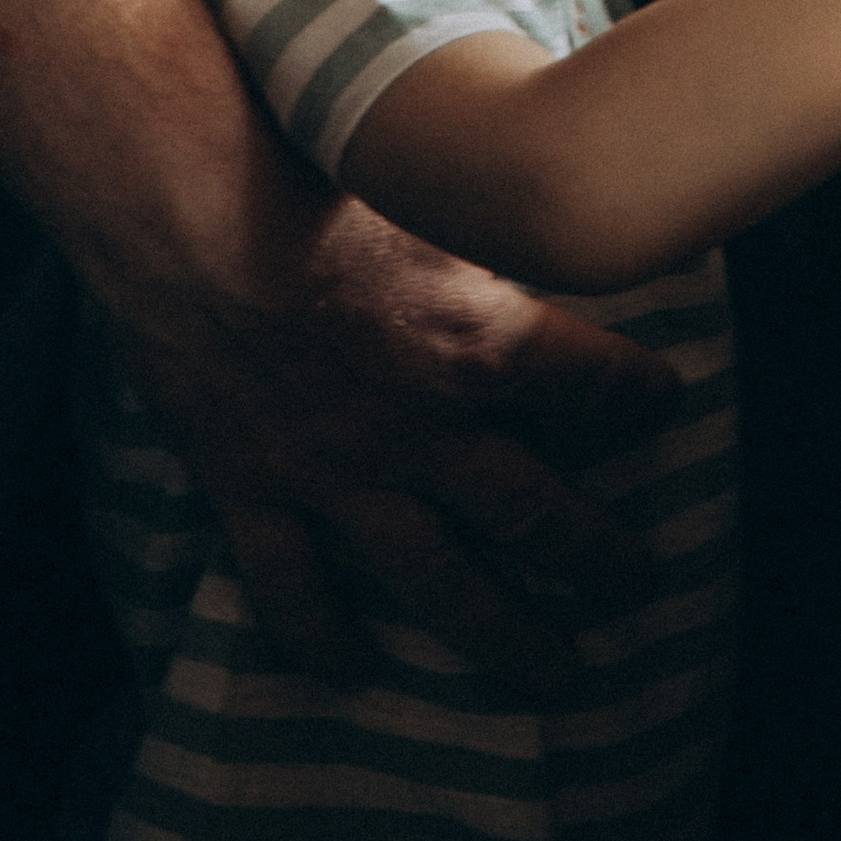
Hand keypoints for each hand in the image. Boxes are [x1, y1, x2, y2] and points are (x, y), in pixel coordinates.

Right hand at [104, 156, 678, 693]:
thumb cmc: (303, 166)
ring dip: (503, 634)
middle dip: (596, 556)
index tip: (665, 403)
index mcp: (472, 341)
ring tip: (557, 675)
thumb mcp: (425, 185)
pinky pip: (293, 588)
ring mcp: (334, 471)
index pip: (591, 380)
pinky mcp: (253, 487)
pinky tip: (354, 672)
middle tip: (640, 587)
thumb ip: (488, 225)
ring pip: (436, 579)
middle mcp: (416, 426)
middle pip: (533, 513)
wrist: (176, 205)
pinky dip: (322, 637)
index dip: (637, 394)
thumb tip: (547, 197)